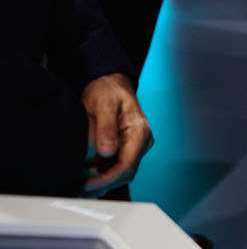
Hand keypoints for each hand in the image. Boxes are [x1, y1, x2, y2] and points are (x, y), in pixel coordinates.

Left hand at [80, 73, 152, 196]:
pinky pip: (118, 167)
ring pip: (122, 173)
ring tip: (80, 186)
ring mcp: (136, 146)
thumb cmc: (107, 90)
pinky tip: (87, 178)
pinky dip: (103, 175)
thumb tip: (107, 152)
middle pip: (126, 173)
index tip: (87, 183)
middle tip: (79, 187)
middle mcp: (142, 141)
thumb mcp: (103, 103)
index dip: (107, 178)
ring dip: (103, 182)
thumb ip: (106, 127)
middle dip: (103, 183)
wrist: (111, 84)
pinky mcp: (128, 148)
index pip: (127, 164)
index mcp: (139, 131)